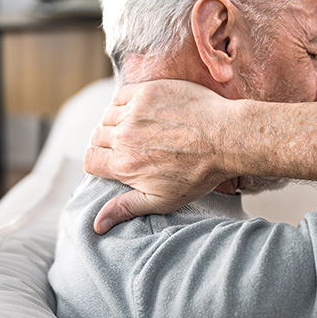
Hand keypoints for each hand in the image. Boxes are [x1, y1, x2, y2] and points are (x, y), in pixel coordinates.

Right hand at [85, 80, 233, 232]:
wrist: (226, 138)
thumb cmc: (198, 172)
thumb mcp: (162, 199)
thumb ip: (125, 208)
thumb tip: (96, 226)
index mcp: (124, 165)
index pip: (90, 160)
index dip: (99, 163)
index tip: (113, 161)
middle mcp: (125, 137)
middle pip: (97, 137)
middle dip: (108, 143)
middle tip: (131, 146)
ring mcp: (136, 111)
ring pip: (107, 115)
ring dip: (116, 122)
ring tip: (138, 129)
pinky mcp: (148, 91)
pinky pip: (121, 96)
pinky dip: (125, 102)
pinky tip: (141, 111)